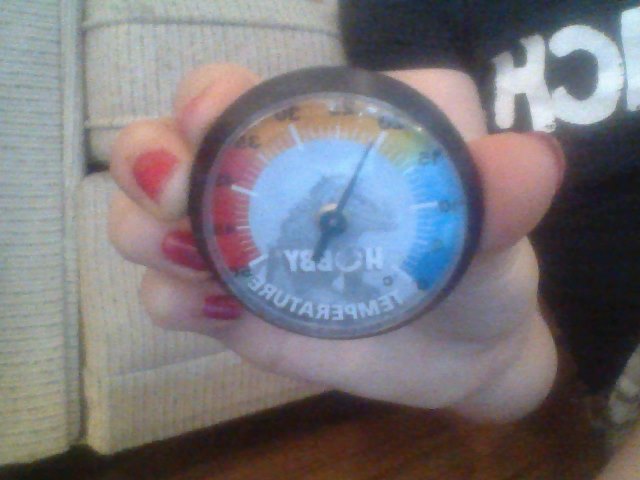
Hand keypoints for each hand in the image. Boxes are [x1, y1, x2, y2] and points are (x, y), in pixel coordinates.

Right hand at [109, 64, 563, 421]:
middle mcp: (268, 174)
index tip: (217, 129)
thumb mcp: (493, 238)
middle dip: (151, 159)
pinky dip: (171, 298)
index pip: (245, 92)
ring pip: (147, 212)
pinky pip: (167, 293)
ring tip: (192, 264)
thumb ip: (499, 201)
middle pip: (170, 140)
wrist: (460, 353)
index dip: (216, 99)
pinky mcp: (231, 303)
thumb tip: (531, 164)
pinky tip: (212, 313)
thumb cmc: (477, 275)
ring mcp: (243, 240)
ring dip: (142, 228)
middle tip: (179, 198)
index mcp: (323, 131)